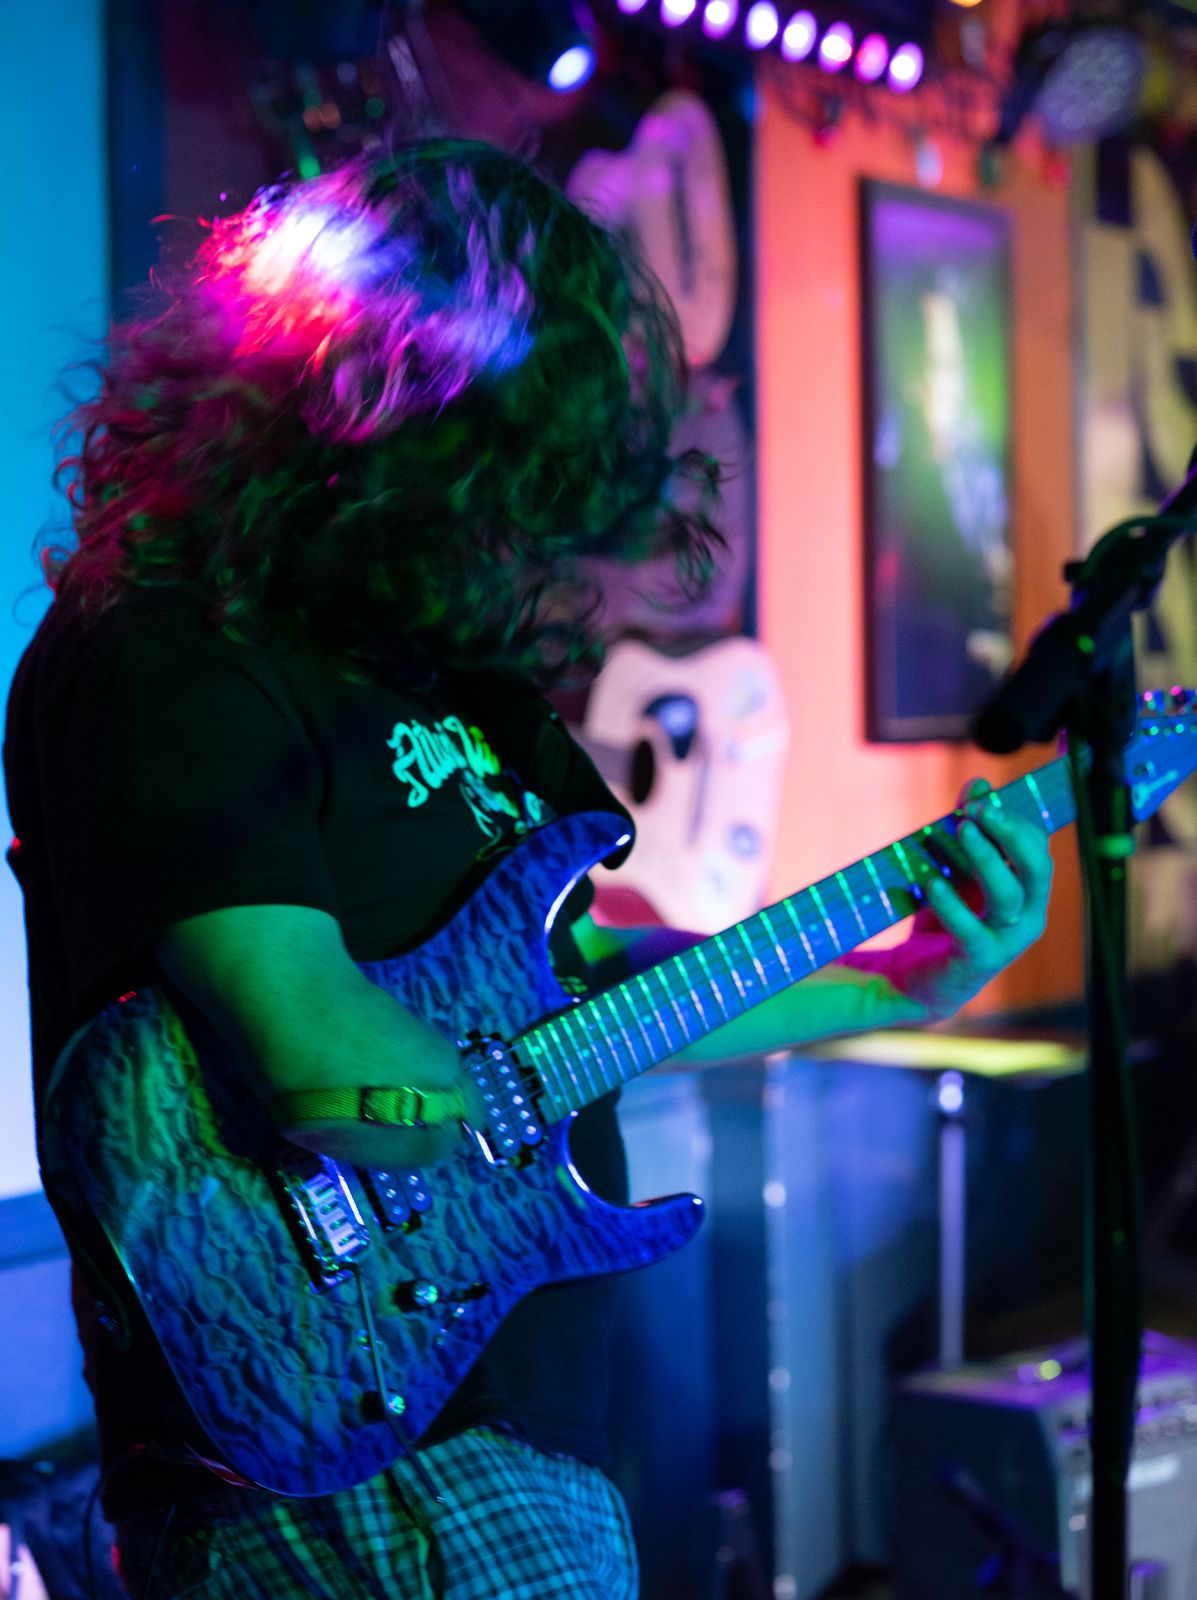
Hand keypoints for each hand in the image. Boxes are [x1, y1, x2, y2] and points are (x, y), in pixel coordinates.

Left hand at [878, 779, 1052, 1021]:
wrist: (916, 977)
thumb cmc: (943, 918)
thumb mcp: (955, 868)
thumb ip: (968, 828)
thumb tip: (979, 783)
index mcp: (1028, 891)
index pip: (1037, 848)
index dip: (1014, 820)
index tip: (980, 797)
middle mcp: (1028, 915)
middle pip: (1036, 868)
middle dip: (1011, 834)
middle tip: (979, 810)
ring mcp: (1007, 941)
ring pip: (1009, 895)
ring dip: (985, 859)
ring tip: (960, 830)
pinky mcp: (979, 961)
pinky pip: (972, 930)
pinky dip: (952, 904)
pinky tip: (932, 884)